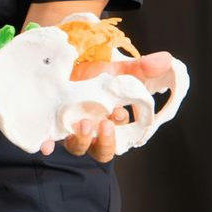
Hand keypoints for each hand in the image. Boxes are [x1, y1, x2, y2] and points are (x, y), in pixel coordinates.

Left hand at [39, 52, 176, 160]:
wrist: (68, 61)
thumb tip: (166, 60)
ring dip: (82, 140)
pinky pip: (47, 142)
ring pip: (77, 147)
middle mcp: (93, 132)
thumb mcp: (119, 70)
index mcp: (112, 123)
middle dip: (105, 142)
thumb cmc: (97, 71)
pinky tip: (46, 145)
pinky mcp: (51, 125)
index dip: (120, 130)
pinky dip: (47, 146)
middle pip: (101, 151)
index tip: (119, 114)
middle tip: (105, 125)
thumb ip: (141, 68)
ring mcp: (71, 130)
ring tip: (84, 124)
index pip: (119, 137)